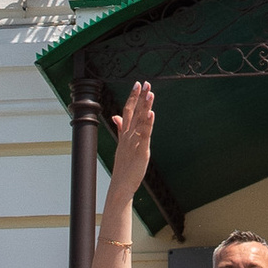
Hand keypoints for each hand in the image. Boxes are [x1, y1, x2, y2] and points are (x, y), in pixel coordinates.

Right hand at [104, 80, 155, 202]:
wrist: (121, 185)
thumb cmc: (123, 166)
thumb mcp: (122, 145)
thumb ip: (120, 129)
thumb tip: (115, 117)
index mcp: (124, 134)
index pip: (127, 111)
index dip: (132, 97)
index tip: (137, 84)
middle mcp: (128, 136)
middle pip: (133, 112)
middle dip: (139, 97)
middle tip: (144, 82)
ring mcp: (134, 143)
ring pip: (139, 121)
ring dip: (145, 106)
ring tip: (150, 93)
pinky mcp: (141, 151)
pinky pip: (144, 135)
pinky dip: (147, 124)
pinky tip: (151, 114)